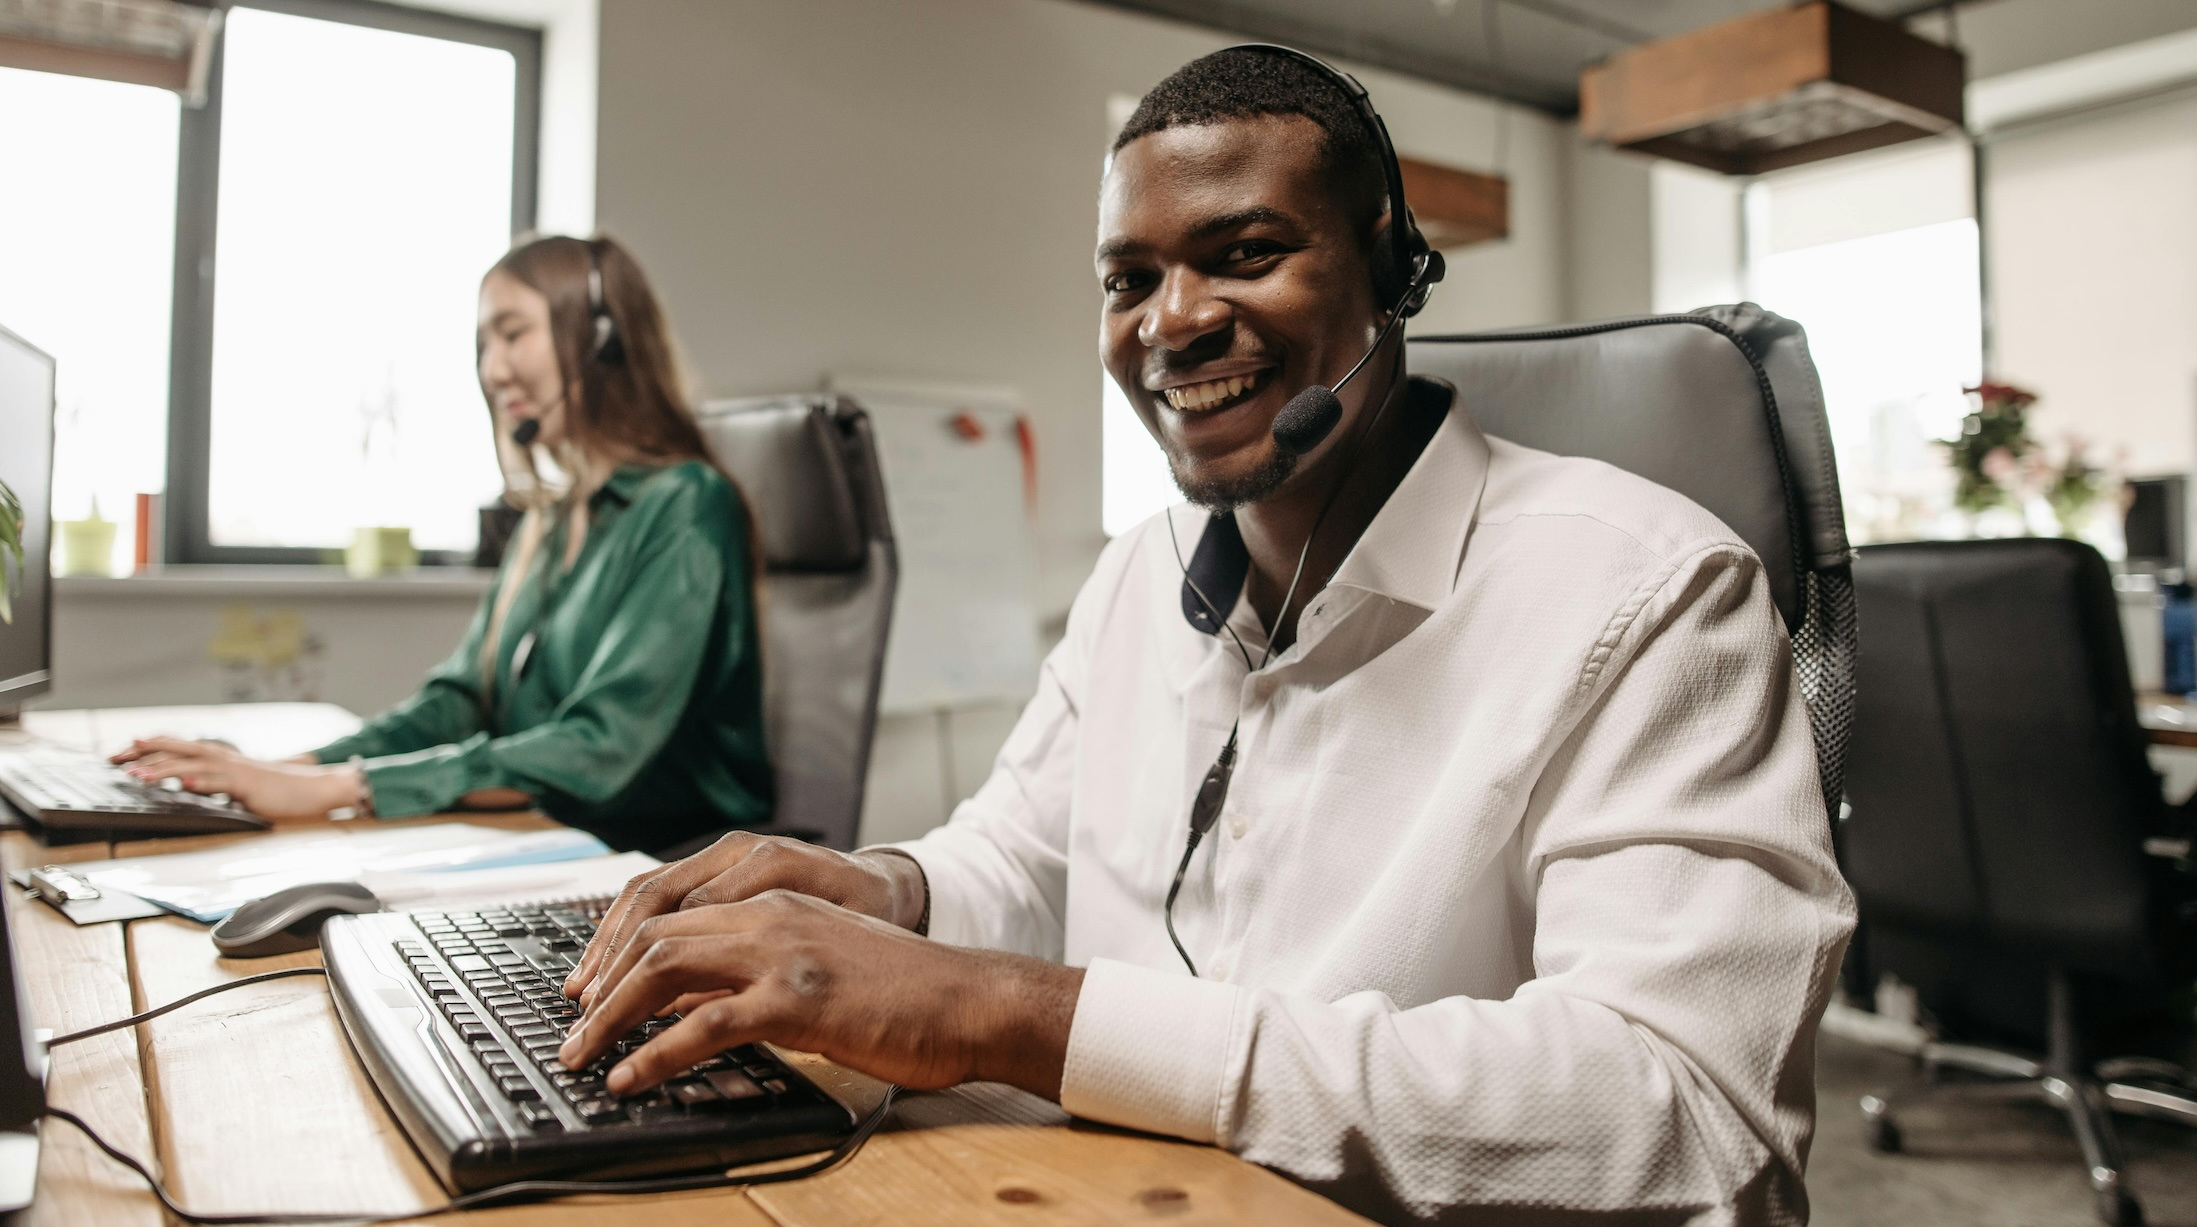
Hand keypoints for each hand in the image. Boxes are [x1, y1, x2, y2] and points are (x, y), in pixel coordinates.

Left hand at [111, 737, 358, 822]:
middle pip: (176, 749)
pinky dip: (200, 782)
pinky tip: (183, 784)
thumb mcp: (237, 784)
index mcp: (218, 757)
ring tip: (137, 776)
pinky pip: (220, 783)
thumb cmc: (276, 789)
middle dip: (143, 753)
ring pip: (192, 765)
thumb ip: (212, 782)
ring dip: (163, 769)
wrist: (312, 788)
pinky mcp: (247, 785)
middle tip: (114, 759)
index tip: (119, 756)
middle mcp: (222, 758)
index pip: (175, 747)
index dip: (146, 749)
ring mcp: (234, 771)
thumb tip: (184, 785)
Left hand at [555, 890, 1080, 1098]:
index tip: (588, 995)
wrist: (970, 999)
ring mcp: (782, 952)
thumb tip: (692, 1007)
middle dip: (598, 985)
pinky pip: (704, 1024)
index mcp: (775, 901)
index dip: (616, 952)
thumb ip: (760, 971)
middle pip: (652, 935)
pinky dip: (655, 1053)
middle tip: (571, 1031)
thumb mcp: (822, 964)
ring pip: (664, 969)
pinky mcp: (797, 999)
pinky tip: (630, 1077)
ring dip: (609, 1017)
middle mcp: (770, 914)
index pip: (670, 912)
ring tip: (581, 1057)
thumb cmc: (907, 994)